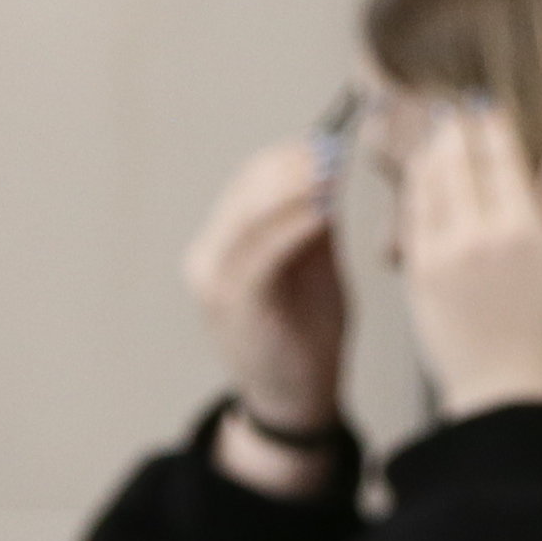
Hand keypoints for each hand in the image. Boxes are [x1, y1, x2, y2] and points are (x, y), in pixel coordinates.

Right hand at [184, 131, 348, 468]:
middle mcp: (208, 259)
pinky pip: (261, 254)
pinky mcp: (233, 304)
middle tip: (332, 149)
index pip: (248, 184)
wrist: (296, 401)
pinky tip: (323, 210)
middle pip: (245, 193)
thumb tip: (332, 167)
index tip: (329, 139)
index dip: (287, 157)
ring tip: (331, 170)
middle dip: (290, 166)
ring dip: (293, 189)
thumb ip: (315, 225)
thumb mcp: (314, 268)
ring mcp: (215, 282)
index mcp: (223, 245)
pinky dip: (292, 227)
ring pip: (249, 217)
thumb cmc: (308, 336)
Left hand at [393, 99, 541, 421]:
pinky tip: (423, 176)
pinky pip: (409, 213)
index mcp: (523, 230)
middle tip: (452, 104)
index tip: (487, 103)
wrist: (509, 401)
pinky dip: (414, 186)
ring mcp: (439, 253)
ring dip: (429, 148)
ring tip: (435, 131)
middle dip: (454, 124)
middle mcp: (475, 234)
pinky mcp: (416, 273)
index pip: (498, 151)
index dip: (491, 120)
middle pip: (455, 155)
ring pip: (425, 178)